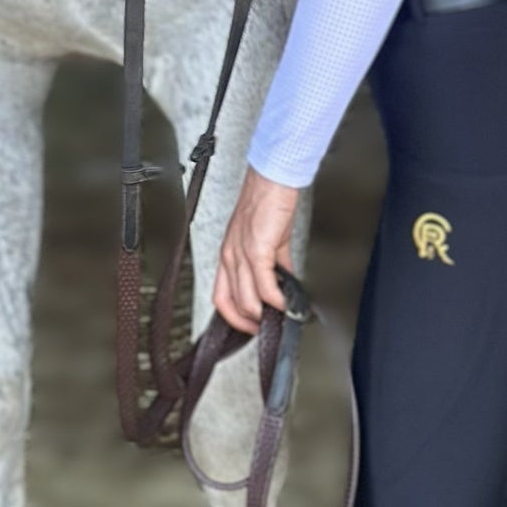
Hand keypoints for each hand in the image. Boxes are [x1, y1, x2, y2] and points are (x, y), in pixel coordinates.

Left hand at [214, 165, 301, 333]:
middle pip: (230, 302)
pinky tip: (286, 303)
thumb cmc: (267, 200)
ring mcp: (242, 253)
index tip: (250, 325)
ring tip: (278, 318)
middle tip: (264, 329)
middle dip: (248, 322)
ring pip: (246, 299)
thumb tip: (282, 283)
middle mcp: (230, 255)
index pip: (221, 295)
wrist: (274, 178)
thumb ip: (273, 263)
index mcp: (229, 253)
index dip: (233, 316)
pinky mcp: (258, 249)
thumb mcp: (266, 237)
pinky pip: (265, 286)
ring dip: (264, 315)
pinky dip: (276, 300)